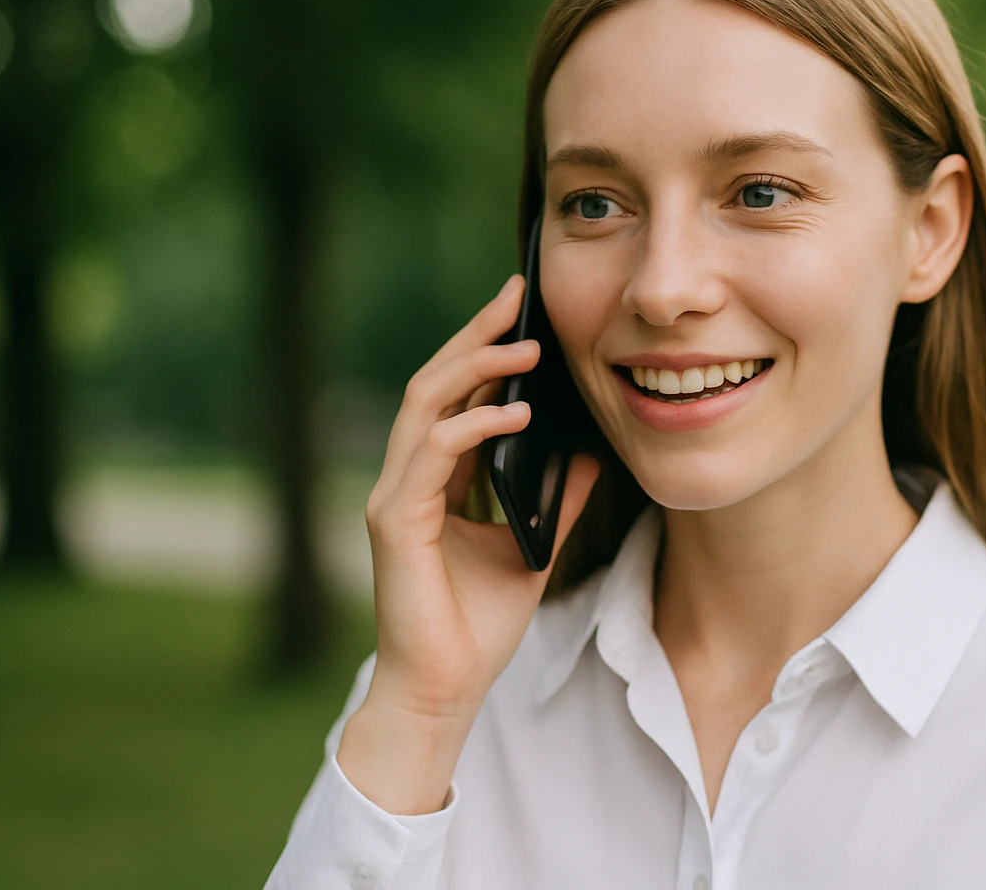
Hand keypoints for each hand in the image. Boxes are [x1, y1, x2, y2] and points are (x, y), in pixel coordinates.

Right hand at [359, 272, 599, 725]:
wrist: (446, 690)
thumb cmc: (478, 627)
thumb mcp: (533, 550)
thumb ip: (557, 502)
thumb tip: (590, 456)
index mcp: (434, 480)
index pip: (453, 396)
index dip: (483, 351)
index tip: (522, 313)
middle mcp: (407, 478)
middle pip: (433, 383)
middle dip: (474, 336)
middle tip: (514, 296)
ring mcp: (394, 496)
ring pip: (424, 404)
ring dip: (474, 369)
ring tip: (525, 349)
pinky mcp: (395, 522)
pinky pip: (431, 454)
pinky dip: (471, 427)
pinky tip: (514, 414)